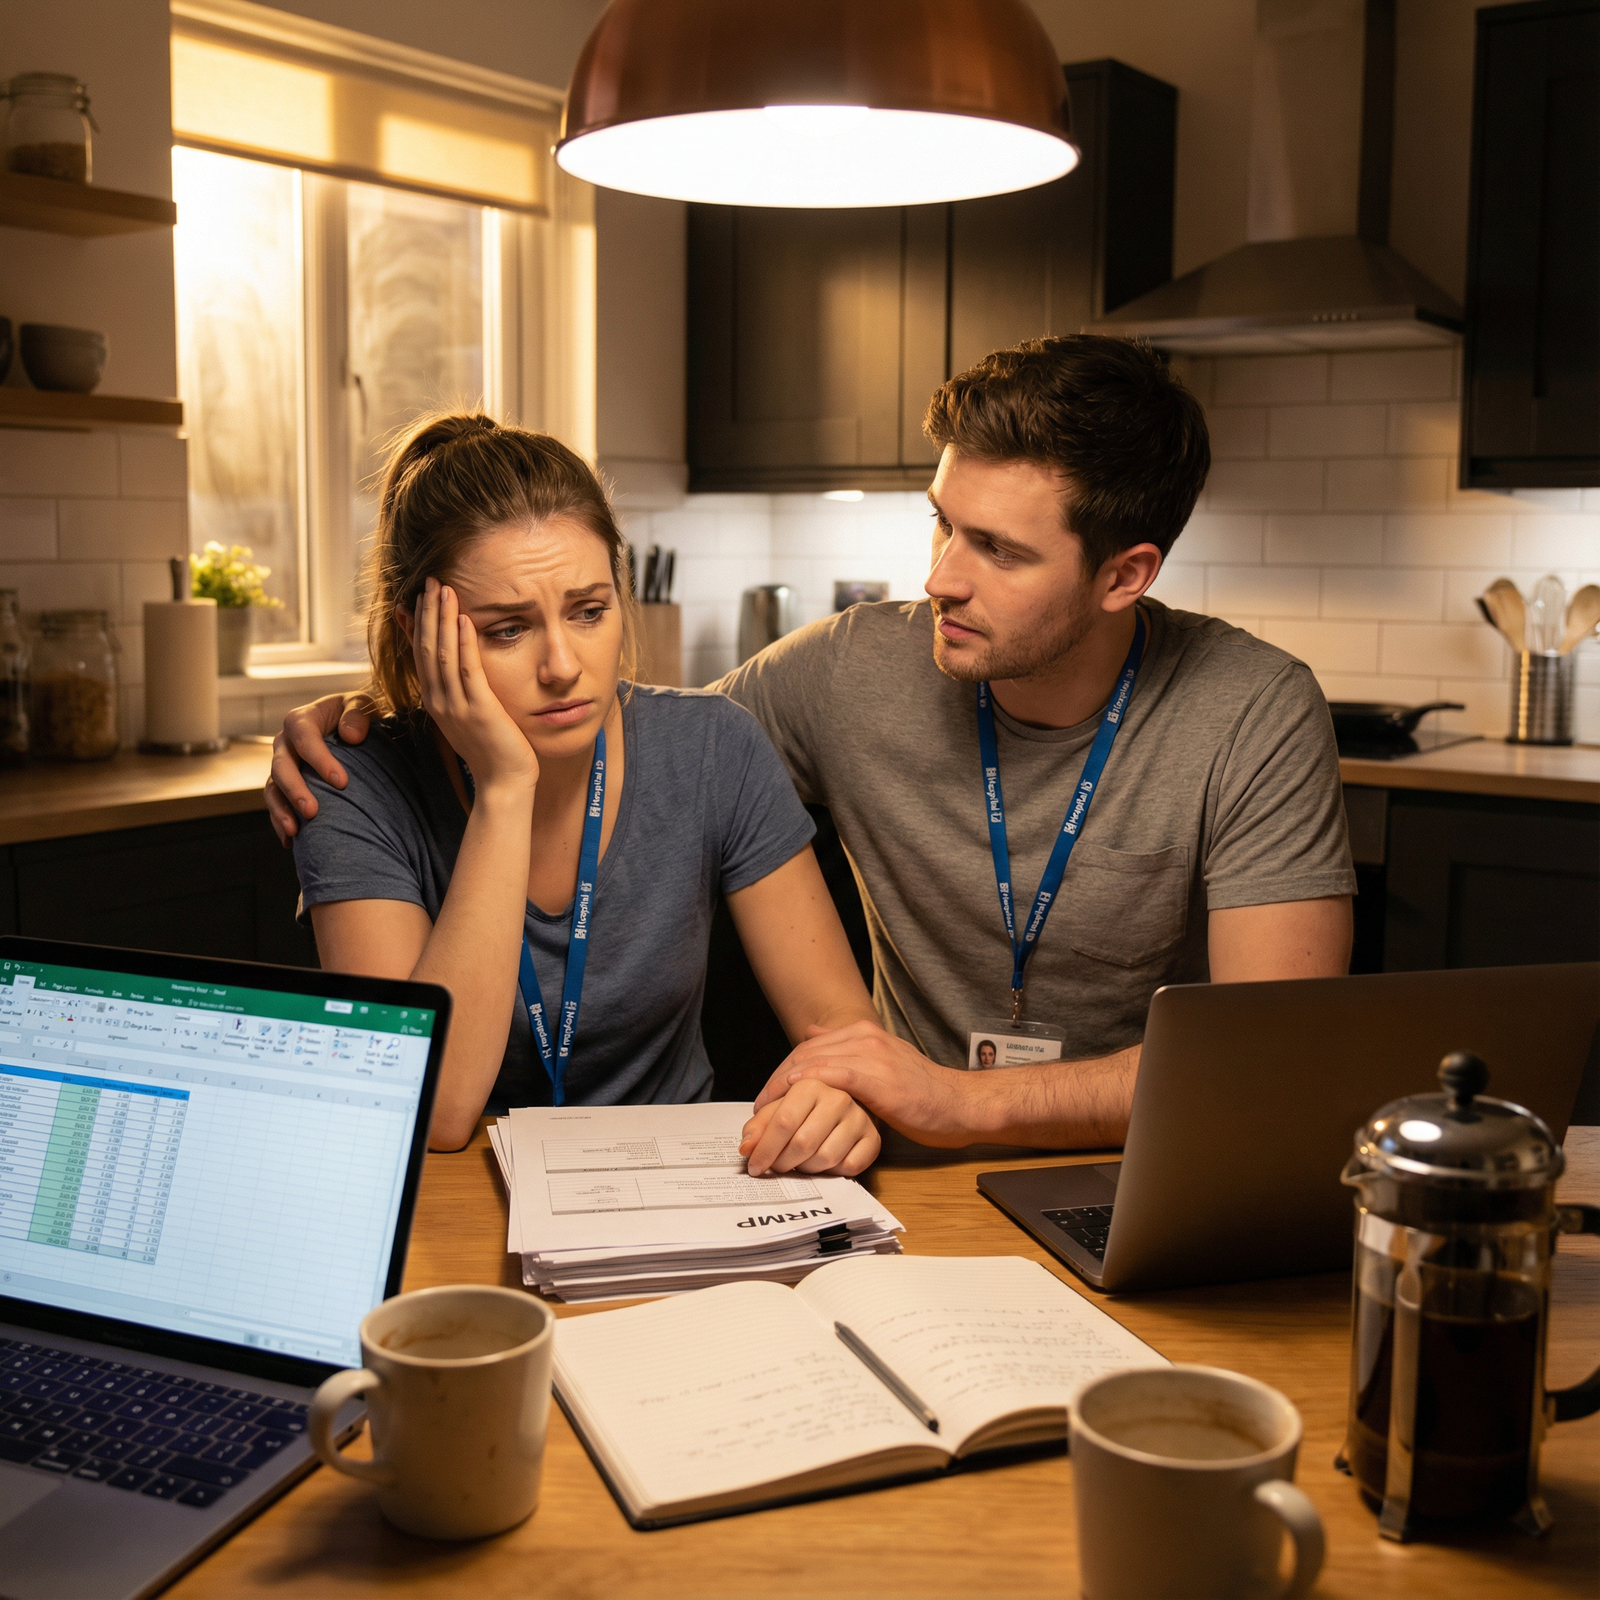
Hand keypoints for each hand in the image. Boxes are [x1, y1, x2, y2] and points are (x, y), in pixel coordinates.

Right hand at [266, 692, 375, 843]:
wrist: (348, 727)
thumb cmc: (355, 715)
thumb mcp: (361, 705)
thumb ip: (357, 714)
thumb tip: (351, 736)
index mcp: (301, 720)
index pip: (304, 737)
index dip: (320, 759)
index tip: (341, 782)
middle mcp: (284, 743)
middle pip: (282, 766)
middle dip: (295, 790)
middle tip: (312, 812)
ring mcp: (282, 765)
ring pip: (273, 789)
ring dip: (281, 811)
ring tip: (295, 832)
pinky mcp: (284, 785)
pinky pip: (276, 803)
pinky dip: (281, 822)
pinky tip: (292, 842)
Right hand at [413, 579, 538, 795]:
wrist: (504, 784)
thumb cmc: (492, 750)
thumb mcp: (468, 715)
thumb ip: (460, 690)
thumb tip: (457, 666)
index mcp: (435, 702)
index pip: (421, 654)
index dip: (419, 623)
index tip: (420, 596)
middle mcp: (439, 702)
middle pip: (427, 648)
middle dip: (428, 612)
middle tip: (430, 580)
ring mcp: (457, 706)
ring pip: (443, 654)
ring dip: (443, 618)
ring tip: (443, 589)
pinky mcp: (479, 710)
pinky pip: (468, 670)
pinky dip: (465, 642)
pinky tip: (465, 618)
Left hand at [739, 1079, 879, 1176]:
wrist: (846, 1106)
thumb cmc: (807, 1111)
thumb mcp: (778, 1111)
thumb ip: (758, 1127)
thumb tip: (747, 1147)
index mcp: (811, 1085)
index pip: (782, 1123)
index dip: (765, 1149)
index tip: (755, 1166)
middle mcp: (839, 1098)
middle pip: (802, 1143)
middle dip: (783, 1162)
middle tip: (776, 1166)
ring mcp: (859, 1119)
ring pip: (825, 1158)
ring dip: (806, 1168)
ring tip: (800, 1161)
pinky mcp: (873, 1139)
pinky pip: (848, 1167)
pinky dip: (832, 1172)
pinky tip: (824, 1162)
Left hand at [755, 1020, 983, 1149]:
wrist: (958, 1104)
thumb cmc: (921, 1092)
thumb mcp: (881, 1062)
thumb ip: (847, 1048)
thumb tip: (812, 1031)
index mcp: (864, 1032)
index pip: (809, 1046)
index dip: (782, 1069)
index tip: (766, 1094)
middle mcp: (866, 1036)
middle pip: (806, 1052)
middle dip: (777, 1078)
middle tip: (759, 1104)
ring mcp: (873, 1054)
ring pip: (815, 1061)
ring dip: (785, 1084)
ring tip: (767, 1107)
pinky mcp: (880, 1076)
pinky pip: (836, 1074)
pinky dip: (810, 1079)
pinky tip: (793, 1091)